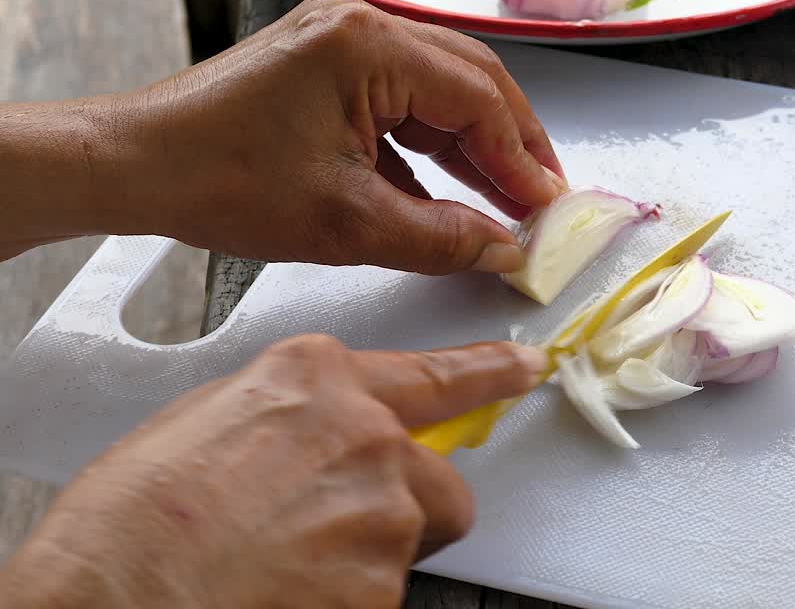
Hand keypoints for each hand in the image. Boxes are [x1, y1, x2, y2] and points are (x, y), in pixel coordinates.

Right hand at [0, 335, 544, 608]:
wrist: (110, 601)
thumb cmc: (131, 524)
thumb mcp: (201, 426)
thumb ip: (284, 416)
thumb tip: (308, 434)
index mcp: (315, 382)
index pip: (435, 373)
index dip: (489, 373)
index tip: (524, 369)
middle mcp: (365, 434)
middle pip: (433, 479)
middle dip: (404, 509)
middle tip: (330, 536)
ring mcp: (383, 508)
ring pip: (406, 542)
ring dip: (360, 562)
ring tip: (279, 571)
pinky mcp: (385, 580)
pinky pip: (384, 594)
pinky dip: (345, 601)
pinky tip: (286, 595)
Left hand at [15, 0, 564, 272]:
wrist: (136, 167)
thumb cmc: (220, 182)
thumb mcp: (347, 224)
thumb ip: (441, 238)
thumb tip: (503, 250)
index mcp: (368, 46)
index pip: (477, 99)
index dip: (522, 160)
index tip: (550, 207)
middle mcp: (361, 27)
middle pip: (471, 81)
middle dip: (512, 144)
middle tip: (545, 199)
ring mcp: (343, 41)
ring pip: (440, 90)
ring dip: (475, 145)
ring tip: (511, 197)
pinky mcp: (327, 64)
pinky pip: (403, 99)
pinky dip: (432, 144)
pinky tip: (453, 189)